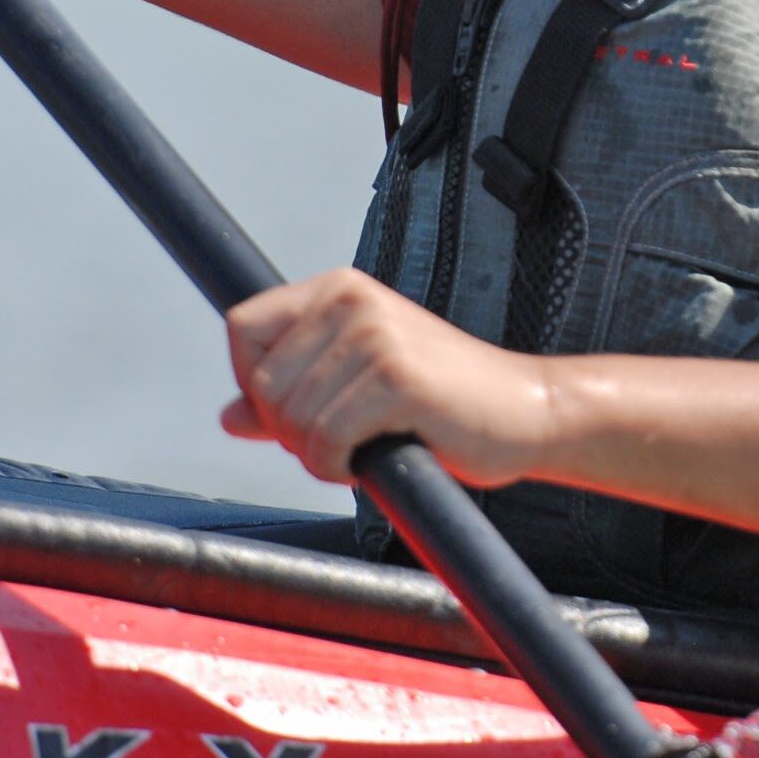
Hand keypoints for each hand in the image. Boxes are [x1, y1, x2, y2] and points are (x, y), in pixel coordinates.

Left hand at [223, 269, 562, 487]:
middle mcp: (353, 301)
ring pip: (291, 420)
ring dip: (318, 454)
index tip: (296, 409)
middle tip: (342, 437)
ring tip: (365, 446)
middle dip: (289, 429)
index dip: (254, 383)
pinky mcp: (396, 380)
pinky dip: (339, 467)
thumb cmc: (447, 399)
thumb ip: (295, 393)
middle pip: (261, 383)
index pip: (243, 327)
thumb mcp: (362, 381)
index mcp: (340, 290)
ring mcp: (376, 337)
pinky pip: (325, 441)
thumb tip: (230, 417)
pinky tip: (373, 457)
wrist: (528, 410)